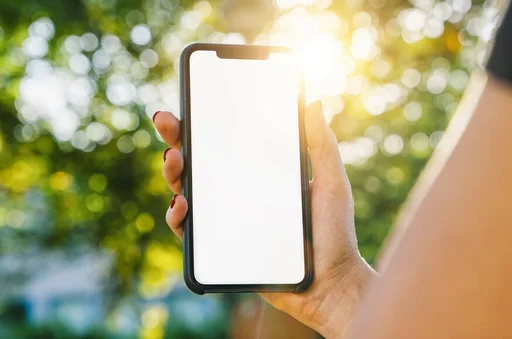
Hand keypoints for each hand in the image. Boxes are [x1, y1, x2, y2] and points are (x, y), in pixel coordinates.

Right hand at [154, 102, 375, 337]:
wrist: (330, 285)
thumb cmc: (335, 234)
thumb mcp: (331, 183)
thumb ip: (322, 145)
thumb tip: (312, 102)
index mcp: (262, 175)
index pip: (228, 144)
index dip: (206, 125)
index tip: (191, 104)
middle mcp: (241, 195)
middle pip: (200, 163)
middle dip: (178, 140)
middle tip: (167, 123)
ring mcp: (229, 221)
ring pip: (188, 193)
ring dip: (173, 173)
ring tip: (174, 160)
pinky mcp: (221, 248)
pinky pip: (190, 232)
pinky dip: (178, 217)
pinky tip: (183, 205)